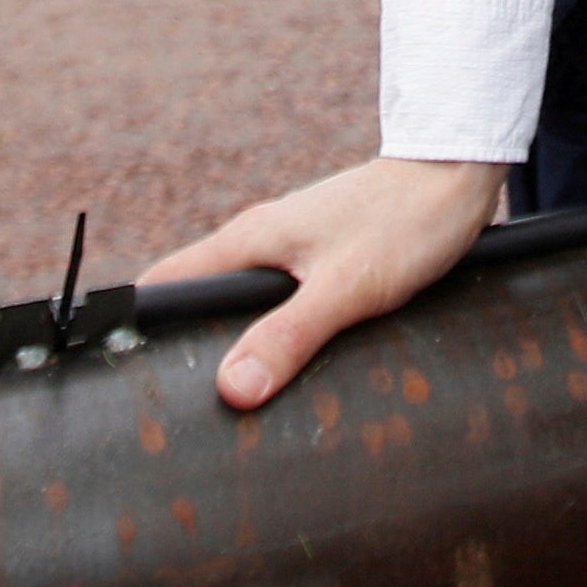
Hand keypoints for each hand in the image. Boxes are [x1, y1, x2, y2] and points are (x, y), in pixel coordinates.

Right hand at [148, 152, 507, 411]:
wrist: (458, 175)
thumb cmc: (405, 223)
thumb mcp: (346, 290)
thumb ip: (288, 336)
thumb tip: (230, 389)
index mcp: (248, 240)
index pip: (166, 283)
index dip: (139, 328)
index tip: (129, 378)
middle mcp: (260, 240)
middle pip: (199, 298)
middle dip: (186, 349)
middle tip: (182, 412)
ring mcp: (290, 246)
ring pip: (241, 301)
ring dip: (235, 345)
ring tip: (233, 403)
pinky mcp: (321, 256)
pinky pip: (276, 300)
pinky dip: (272, 334)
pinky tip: (289, 367)